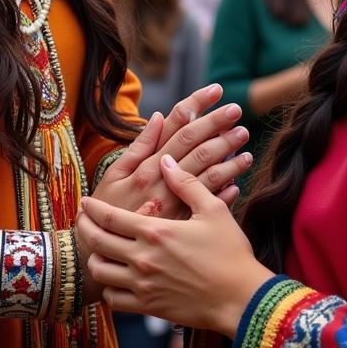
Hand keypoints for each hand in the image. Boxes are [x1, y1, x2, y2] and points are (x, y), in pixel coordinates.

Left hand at [80, 155, 272, 336]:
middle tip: (81, 220)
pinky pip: (115, 300)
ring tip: (97, 248)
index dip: (92, 208)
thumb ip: (185, 183)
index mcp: (155, 232)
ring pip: (101, 272)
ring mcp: (144, 286)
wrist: (242, 298)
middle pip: (97, 242)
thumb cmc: (231, 252)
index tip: (85, 201)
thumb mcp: (212, 210)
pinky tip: (115, 278)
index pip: (109, 217)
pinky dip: (109, 288)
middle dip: (84, 228)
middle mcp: (142, 259)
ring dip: (94, 258)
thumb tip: (166, 161)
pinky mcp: (149, 308)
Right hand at [92, 84, 252, 219]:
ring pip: (208, 175)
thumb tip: (157, 117)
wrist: (102, 256)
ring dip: (228, 157)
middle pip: (196, 146)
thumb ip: (138, 147)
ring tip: (244, 142)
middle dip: (218, 126)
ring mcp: (175, 204)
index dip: (198, 106)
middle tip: (237, 111)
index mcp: (146, 165)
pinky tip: (238, 182)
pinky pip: (208, 208)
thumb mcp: (114, 175)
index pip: (177, 127)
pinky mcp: (183, 227)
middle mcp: (162, 182)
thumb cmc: (107, 209)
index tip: (217, 91)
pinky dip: (225, 193)